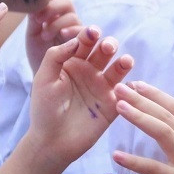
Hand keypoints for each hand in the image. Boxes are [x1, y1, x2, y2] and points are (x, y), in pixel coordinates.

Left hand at [25, 0, 82, 71]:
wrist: (46, 77)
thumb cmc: (39, 55)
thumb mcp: (33, 35)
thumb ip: (34, 19)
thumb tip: (34, 1)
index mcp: (54, 14)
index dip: (46, 0)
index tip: (35, 14)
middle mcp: (66, 20)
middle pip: (66, 3)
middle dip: (53, 8)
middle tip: (39, 20)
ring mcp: (76, 30)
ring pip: (73, 16)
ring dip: (59, 22)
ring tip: (45, 35)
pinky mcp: (83, 42)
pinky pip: (84, 31)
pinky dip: (73, 30)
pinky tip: (63, 34)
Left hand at [27, 26, 132, 167]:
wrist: (52, 141)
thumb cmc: (44, 109)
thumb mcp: (43, 78)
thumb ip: (56, 56)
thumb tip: (76, 40)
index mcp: (72, 62)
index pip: (84, 42)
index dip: (89, 34)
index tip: (93, 32)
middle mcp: (89, 71)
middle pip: (104, 51)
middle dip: (108, 45)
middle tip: (107, 47)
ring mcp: (102, 87)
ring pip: (117, 69)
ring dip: (123, 63)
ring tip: (126, 61)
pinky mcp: (113, 104)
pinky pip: (125, 93)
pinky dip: (129, 87)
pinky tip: (129, 85)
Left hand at [112, 82, 173, 173]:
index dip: (158, 95)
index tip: (141, 86)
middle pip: (167, 113)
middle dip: (143, 97)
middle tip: (122, 87)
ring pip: (161, 130)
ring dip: (138, 115)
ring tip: (118, 105)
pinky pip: (152, 168)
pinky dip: (133, 161)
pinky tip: (116, 156)